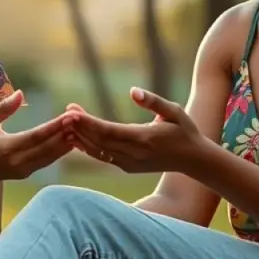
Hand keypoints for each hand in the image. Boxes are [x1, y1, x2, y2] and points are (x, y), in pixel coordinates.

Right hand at [0, 89, 74, 181]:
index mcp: (7, 148)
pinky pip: (46, 162)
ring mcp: (23, 170)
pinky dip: (59, 151)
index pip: (36, 136)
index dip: (54, 126)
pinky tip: (69, 141)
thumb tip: (20, 93)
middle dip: (65, 134)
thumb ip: (3, 109)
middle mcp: (18, 161)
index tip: (69, 116)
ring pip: (50, 157)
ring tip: (79, 129)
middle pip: (48, 148)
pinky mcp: (26, 174)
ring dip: (66, 143)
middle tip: (80, 120)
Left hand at [68, 87, 204, 173]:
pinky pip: (103, 157)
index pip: (108, 131)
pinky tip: (78, 138)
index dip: (88, 123)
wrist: (193, 159)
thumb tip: (133, 91)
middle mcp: (133, 154)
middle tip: (65, 113)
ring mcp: (129, 163)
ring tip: (67, 123)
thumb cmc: (184, 130)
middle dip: (80, 127)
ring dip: (81, 138)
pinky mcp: (127, 167)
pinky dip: (89, 148)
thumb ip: (153, 101)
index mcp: (143, 138)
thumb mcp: (174, 111)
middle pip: (99, 141)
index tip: (72, 112)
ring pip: (98, 151)